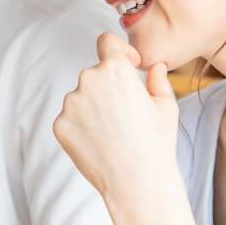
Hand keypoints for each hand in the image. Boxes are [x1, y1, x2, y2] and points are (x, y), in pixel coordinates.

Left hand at [53, 32, 178, 202]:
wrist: (137, 182)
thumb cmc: (156, 143)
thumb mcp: (166, 106)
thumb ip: (157, 79)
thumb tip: (154, 66)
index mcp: (115, 69)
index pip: (106, 42)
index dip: (118, 51)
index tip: (127, 66)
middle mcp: (88, 80)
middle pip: (95, 74)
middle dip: (108, 87)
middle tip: (125, 113)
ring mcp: (70, 103)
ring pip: (81, 97)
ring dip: (93, 107)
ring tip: (113, 133)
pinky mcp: (59, 124)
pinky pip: (70, 118)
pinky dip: (81, 126)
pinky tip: (99, 143)